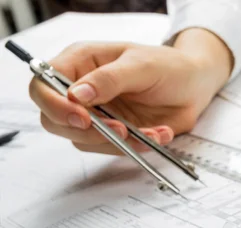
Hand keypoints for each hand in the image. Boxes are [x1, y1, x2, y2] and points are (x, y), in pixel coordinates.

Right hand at [29, 28, 231, 153]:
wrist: (195, 86)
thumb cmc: (169, 66)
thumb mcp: (141, 65)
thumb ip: (109, 79)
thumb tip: (76, 94)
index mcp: (80, 63)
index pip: (43, 85)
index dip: (54, 105)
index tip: (81, 119)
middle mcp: (82, 90)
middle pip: (55, 120)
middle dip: (87, 132)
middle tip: (119, 130)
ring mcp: (97, 114)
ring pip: (84, 141)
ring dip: (118, 142)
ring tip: (150, 131)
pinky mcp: (114, 133)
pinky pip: (113, 149)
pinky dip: (136, 147)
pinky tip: (158, 133)